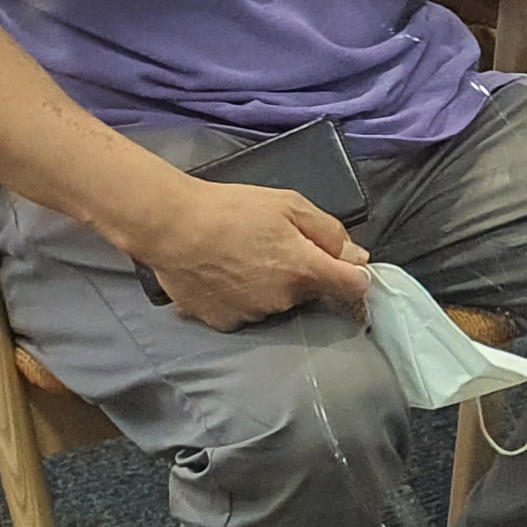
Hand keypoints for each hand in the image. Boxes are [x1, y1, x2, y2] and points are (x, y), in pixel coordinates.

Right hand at [140, 181, 369, 331]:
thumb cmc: (231, 209)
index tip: (346, 269)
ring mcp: (253, 315)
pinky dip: (242, 298)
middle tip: (275, 247)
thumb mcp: (290, 204)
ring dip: (271, 287)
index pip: (354, 287)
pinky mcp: (225, 322)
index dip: (355, 276)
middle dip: (304, 274)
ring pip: (278, 303)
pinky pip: (246, 312)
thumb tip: (357, 257)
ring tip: (242, 259)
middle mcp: (284, 300)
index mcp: (305, 269)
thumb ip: (330, 232)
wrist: (170, 226)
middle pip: (312, 292)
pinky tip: (224, 275)